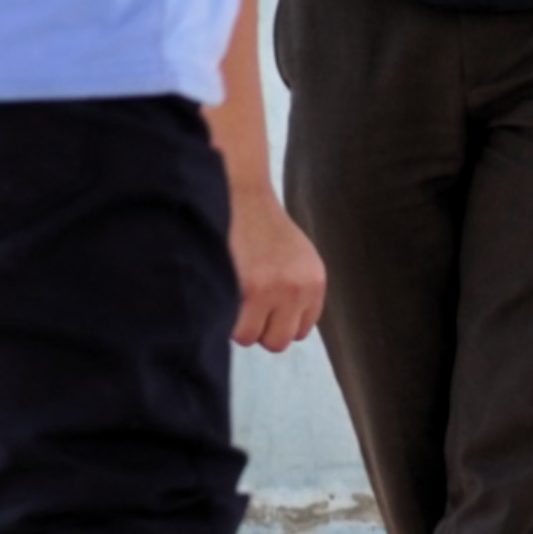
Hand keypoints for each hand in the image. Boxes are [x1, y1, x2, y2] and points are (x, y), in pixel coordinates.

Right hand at [227, 192, 324, 351]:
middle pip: (277, 341)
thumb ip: (298, 293)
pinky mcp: (238, 287)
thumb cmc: (262, 226)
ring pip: (249, 337)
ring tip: (230, 293)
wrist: (237, 192)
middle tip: (244, 304)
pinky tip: (219, 290)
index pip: (300, 330)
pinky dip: (220, 315)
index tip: (263, 307)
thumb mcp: (298, 258)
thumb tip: (284, 332)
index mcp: (313, 283)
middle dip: (259, 329)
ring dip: (236, 323)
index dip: (277, 322)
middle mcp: (295, 289)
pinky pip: (229, 326)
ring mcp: (265, 290)